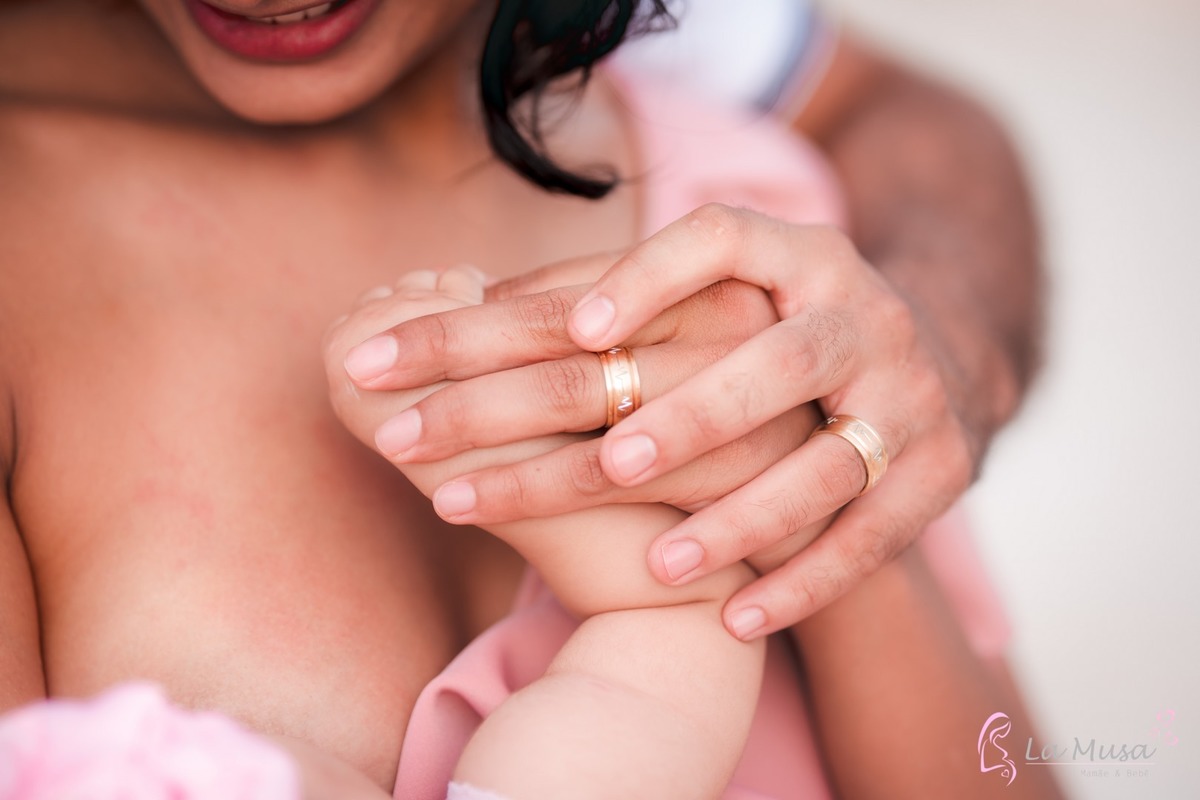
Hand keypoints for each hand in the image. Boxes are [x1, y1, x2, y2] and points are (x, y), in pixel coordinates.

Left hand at [339, 204, 974, 639]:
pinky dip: (804, 582)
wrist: (922, 367)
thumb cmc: (769, 332)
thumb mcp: (715, 294)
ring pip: (830, 462)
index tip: (573, 326)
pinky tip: (733, 619)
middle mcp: (860, 316)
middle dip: (688, 420)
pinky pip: (873, 537)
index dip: (650, 277)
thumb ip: (614, 294)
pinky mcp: (937, 473)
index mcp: (793, 257)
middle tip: (604, 465)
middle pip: (778, 364)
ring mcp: (907, 396)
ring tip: (659, 566)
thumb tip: (474, 305)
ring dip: (744, 518)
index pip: (721, 241)